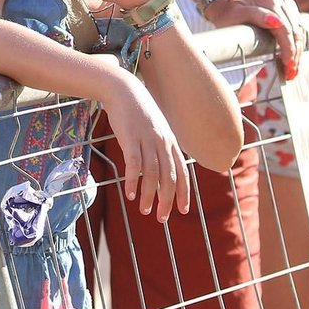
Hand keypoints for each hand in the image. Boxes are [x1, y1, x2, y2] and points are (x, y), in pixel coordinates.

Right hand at [101, 72, 189, 221]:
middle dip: (167, 200)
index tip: (183, 210)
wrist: (123, 89)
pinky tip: (130, 194)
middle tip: (161, 218)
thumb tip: (163, 169)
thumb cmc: (139, 112)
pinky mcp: (130, 138)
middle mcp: (162, 142)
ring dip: (149, 195)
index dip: (184, 192)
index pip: (182, 172)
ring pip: (152, 174)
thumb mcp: (156, 129)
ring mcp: (147, 140)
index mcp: (171, 142)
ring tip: (144, 210)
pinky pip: (134, 165)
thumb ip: (162, 147)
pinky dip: (133, 181)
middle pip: (169, 177)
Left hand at [204, 0, 306, 79]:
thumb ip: (256, 16)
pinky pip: (298, 29)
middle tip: (291, 73)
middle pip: (295, 31)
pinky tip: (293, 58)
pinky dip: (297, 45)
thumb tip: (277, 23)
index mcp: (269, 2)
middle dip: (295, 55)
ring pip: (299, 31)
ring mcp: (286, 4)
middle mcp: (281, 1)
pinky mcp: (289, 9)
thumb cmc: (229, 13)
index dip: (288, 49)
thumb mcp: (236, 15)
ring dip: (298, 52)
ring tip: (293, 70)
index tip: (288, 65)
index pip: (285, 29)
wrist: (227, 4)